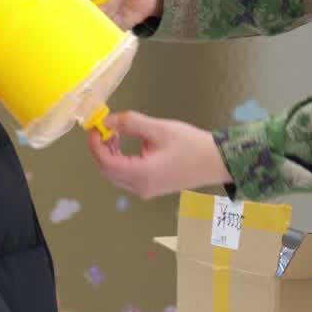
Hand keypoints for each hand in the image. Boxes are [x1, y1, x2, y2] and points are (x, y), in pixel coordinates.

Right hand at [57, 0, 161, 29]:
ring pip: (86, 24)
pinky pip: (100, 34)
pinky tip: (121, 9)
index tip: (70, 3)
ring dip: (107, 12)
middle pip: (69, 13)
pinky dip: (112, 24)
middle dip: (87, 10)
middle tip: (102, 0)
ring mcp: (90, 15)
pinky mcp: (102, 28)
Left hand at [86, 111, 231, 199]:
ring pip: (115, 176)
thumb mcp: (160, 129)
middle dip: (101, 149)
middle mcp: (141, 187)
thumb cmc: (191, 144)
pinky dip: (120, 161)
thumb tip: (108, 120)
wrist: (216, 162)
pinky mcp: (151, 188)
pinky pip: (126, 177)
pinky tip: (126, 146)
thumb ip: (131, 123)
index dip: (95, 144)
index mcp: (142, 174)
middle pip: (107, 171)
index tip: (96, 127)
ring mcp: (146, 191)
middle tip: (106, 128)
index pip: (106, 162)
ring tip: (116, 134)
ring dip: (110, 155)